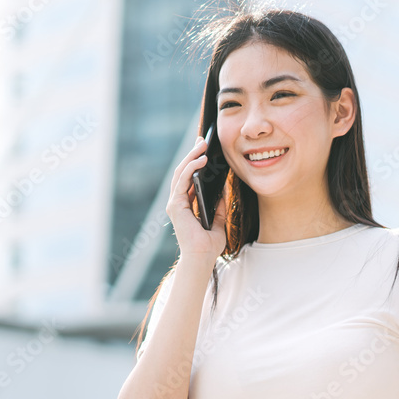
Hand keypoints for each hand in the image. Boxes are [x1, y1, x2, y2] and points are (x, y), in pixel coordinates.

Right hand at [165, 135, 228, 263]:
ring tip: (202, 145)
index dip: (194, 162)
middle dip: (192, 154)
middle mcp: (178, 202)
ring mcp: (175, 203)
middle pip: (183, 172)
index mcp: (185, 205)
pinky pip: (182, 181)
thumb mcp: (219, 221)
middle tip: (202, 140)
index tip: (203, 148)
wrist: (202, 258)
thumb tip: (223, 190)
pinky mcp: (176, 205)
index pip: (188, 178)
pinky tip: (201, 160)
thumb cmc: (209, 245)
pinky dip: (190, 168)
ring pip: (180, 173)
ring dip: (191, 157)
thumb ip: (219, 206)